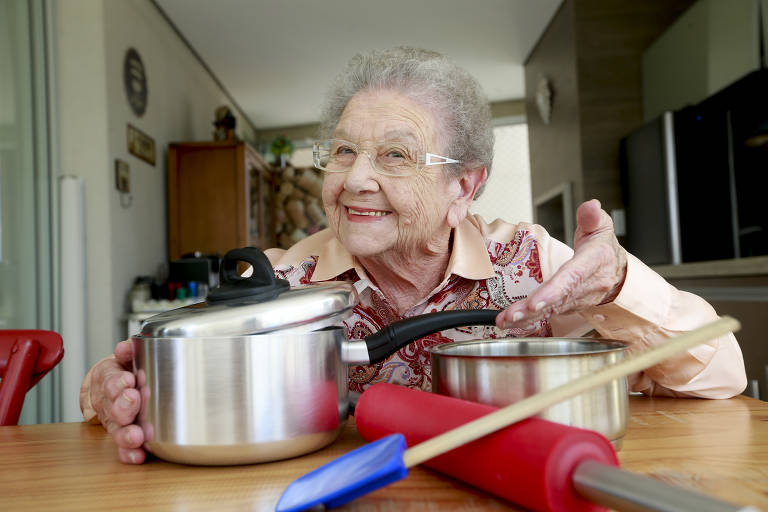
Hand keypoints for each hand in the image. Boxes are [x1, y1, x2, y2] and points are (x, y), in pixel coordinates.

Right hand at [88, 340, 145, 463]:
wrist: (121, 385)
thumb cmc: (128, 369)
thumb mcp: (128, 355)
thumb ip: (129, 350)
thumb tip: (125, 347)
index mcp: (108, 379)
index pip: (107, 380)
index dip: (116, 382)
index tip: (128, 380)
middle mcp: (108, 402)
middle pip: (111, 407)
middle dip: (122, 406)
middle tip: (133, 401)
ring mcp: (115, 421)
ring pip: (116, 429)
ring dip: (125, 434)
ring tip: (136, 436)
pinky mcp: (124, 436)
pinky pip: (124, 448)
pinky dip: (129, 453)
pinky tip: (138, 455)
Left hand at [496, 199, 626, 329]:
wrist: (617, 273)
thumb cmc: (604, 248)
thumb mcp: (601, 227)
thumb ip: (592, 217)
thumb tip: (591, 206)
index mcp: (594, 262)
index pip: (572, 277)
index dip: (554, 291)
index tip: (535, 301)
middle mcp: (586, 285)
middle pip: (557, 299)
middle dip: (532, 309)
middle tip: (510, 315)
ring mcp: (577, 299)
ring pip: (551, 310)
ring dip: (526, 317)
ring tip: (504, 321)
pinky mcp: (568, 306)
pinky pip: (549, 315)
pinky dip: (529, 321)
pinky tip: (511, 323)